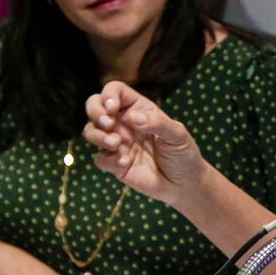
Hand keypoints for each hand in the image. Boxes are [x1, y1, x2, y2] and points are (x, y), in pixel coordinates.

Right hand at [84, 82, 209, 205]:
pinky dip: (108, 159)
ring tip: (116, 144)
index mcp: (138, 109)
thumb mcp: (177, 134)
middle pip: (95, 106)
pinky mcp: (114, 164)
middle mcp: (123, 123)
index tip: (113, 108)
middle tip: (107, 123)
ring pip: (91, 131)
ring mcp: (117, 143)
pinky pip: (100, 159)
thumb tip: (132, 117)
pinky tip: (125, 162)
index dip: (109, 95)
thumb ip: (157, 123)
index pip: (115, 91)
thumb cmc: (183, 153)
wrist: (184, 183)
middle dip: (94, 111)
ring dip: (98, 136)